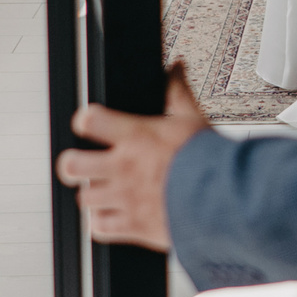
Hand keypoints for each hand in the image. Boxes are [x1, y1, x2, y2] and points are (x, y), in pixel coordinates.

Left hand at [55, 68, 208, 250]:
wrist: (225, 200)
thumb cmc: (210, 160)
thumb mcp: (193, 118)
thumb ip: (178, 93)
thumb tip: (176, 68)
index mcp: (136, 137)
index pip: (89, 120)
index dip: (85, 120)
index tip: (89, 124)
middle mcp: (124, 167)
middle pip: (71, 166)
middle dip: (73, 165)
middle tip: (81, 164)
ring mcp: (125, 198)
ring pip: (84, 199)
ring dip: (93, 195)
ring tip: (104, 192)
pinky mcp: (133, 226)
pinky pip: (99, 228)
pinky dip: (102, 223)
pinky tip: (113, 216)